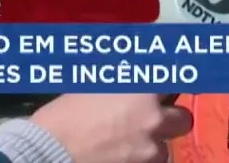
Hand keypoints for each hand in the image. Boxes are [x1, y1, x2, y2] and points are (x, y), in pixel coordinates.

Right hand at [29, 93, 192, 162]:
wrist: (46, 152)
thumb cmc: (65, 115)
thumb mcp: (97, 86)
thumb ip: (127, 82)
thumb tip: (143, 74)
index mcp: (144, 93)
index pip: (177, 83)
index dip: (173, 87)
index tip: (170, 89)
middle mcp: (153, 121)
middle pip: (182, 120)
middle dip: (168, 121)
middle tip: (148, 121)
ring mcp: (149, 152)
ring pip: (166, 148)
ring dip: (152, 145)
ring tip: (126, 144)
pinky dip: (140, 161)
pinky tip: (120, 156)